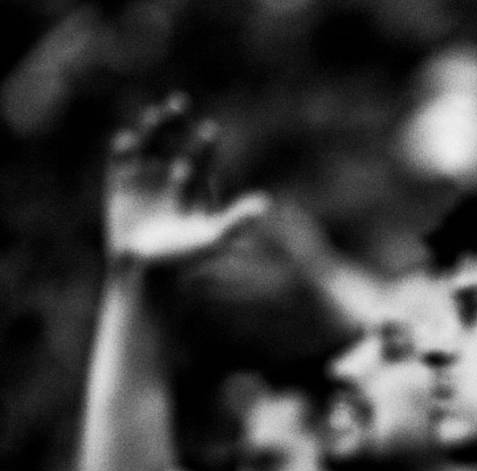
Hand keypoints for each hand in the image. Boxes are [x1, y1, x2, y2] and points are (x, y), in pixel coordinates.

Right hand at [104, 92, 268, 266]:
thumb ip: (237, 220)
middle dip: (177, 121)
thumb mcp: (213, 238)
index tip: (210, 131)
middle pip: (175, 138)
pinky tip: (127, 141)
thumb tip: (266, 204)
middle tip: (180, 103)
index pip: (203, 155)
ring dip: (154, 126)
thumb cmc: (185, 258)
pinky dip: (124, 148)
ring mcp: (146, 174)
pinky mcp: (121, 181)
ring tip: (159, 113)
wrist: (146, 271)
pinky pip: (122, 159)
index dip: (205, 143)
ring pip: (150, 142)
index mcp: (197, 181)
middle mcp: (172, 171)